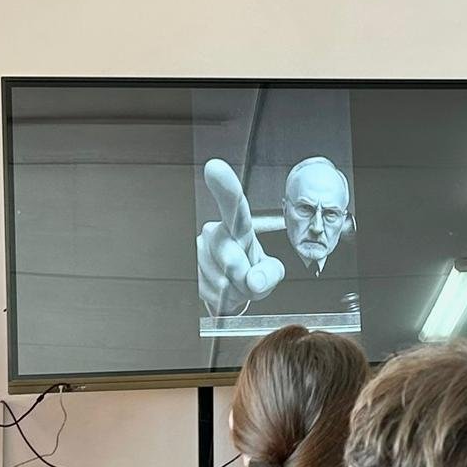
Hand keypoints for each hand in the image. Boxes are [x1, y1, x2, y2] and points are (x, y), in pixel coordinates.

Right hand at [196, 159, 285, 315]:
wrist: (235, 290)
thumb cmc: (255, 272)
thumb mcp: (271, 271)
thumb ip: (270, 273)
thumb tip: (255, 280)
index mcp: (239, 226)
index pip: (233, 204)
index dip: (225, 186)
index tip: (215, 167)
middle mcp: (216, 233)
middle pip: (228, 252)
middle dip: (242, 272)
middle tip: (250, 280)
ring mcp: (202, 252)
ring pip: (221, 277)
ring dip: (236, 289)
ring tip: (241, 283)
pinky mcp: (195, 273)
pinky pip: (212, 292)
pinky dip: (225, 299)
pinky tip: (228, 290)